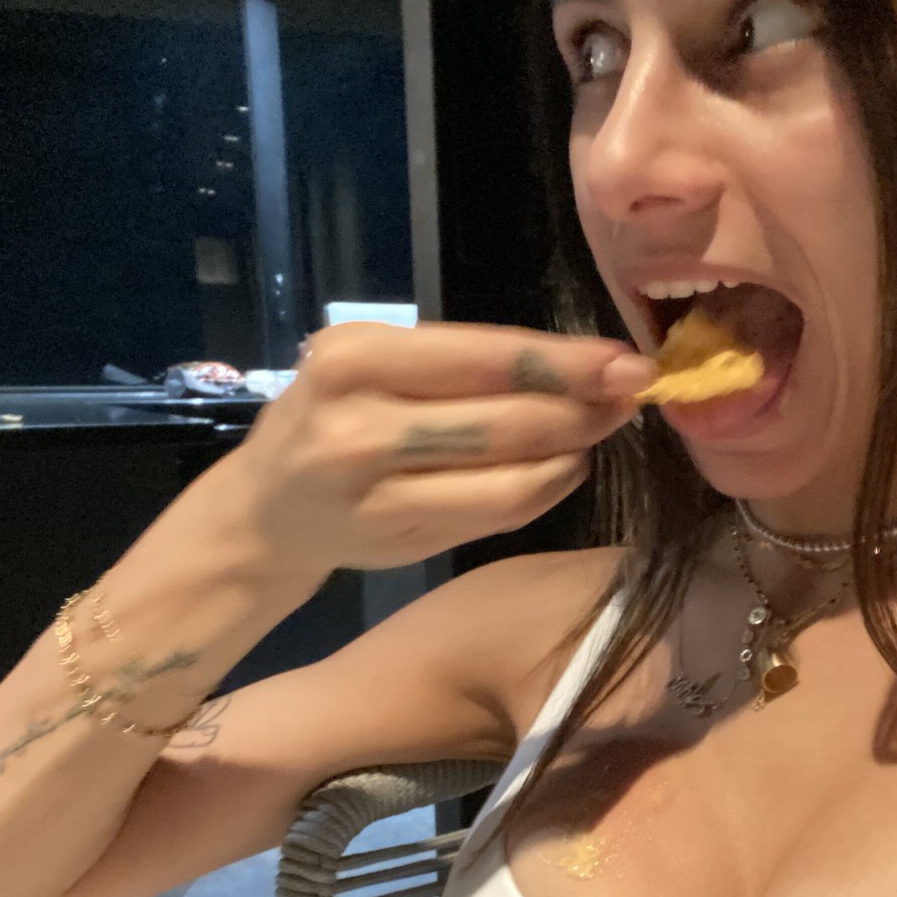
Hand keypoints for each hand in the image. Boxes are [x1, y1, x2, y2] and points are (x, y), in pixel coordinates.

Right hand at [235, 322, 658, 571]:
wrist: (266, 509)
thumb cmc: (334, 419)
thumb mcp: (376, 368)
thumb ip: (465, 365)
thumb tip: (587, 368)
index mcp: (356, 357)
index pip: (487, 357)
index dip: (568, 364)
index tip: (628, 363)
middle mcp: (358, 422)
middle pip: (506, 419)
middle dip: (583, 410)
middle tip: (629, 399)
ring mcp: (375, 490)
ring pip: (509, 476)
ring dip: (570, 454)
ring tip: (595, 434)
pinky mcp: (397, 540)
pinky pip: (496, 515)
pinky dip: (543, 491)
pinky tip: (557, 472)